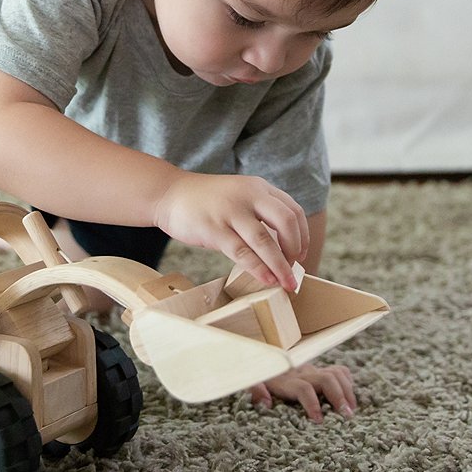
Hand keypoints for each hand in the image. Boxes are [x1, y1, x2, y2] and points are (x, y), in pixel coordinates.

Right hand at [154, 172, 307, 291]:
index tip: (300, 254)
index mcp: (257, 187)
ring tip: (287, 284)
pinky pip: (242, 253)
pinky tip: (266, 280)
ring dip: (280, 266)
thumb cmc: (206, 201)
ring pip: (266, 242)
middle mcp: (248, 196)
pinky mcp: (214, 228)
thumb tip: (281, 248)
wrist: (169, 194)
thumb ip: (258, 213)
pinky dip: (259, 269)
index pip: (293, 210)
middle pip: (286, 222)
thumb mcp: (238, 196)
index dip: (302, 236)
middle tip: (293, 268)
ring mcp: (230, 211)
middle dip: (295, 249)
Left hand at [248, 364, 355, 422]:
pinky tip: (350, 398)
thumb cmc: (260, 378)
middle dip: (338, 397)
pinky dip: (347, 382)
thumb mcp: (253, 383)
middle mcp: (302, 373)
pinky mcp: (319, 370)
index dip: (312, 404)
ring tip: (351, 411)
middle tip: (347, 417)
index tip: (319, 422)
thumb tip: (266, 403)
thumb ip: (255, 390)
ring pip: (335, 374)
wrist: (262, 358)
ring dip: (347, 391)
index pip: (303, 388)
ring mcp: (312, 371)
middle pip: (326, 379)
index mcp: (286, 381)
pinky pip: (339, 371)